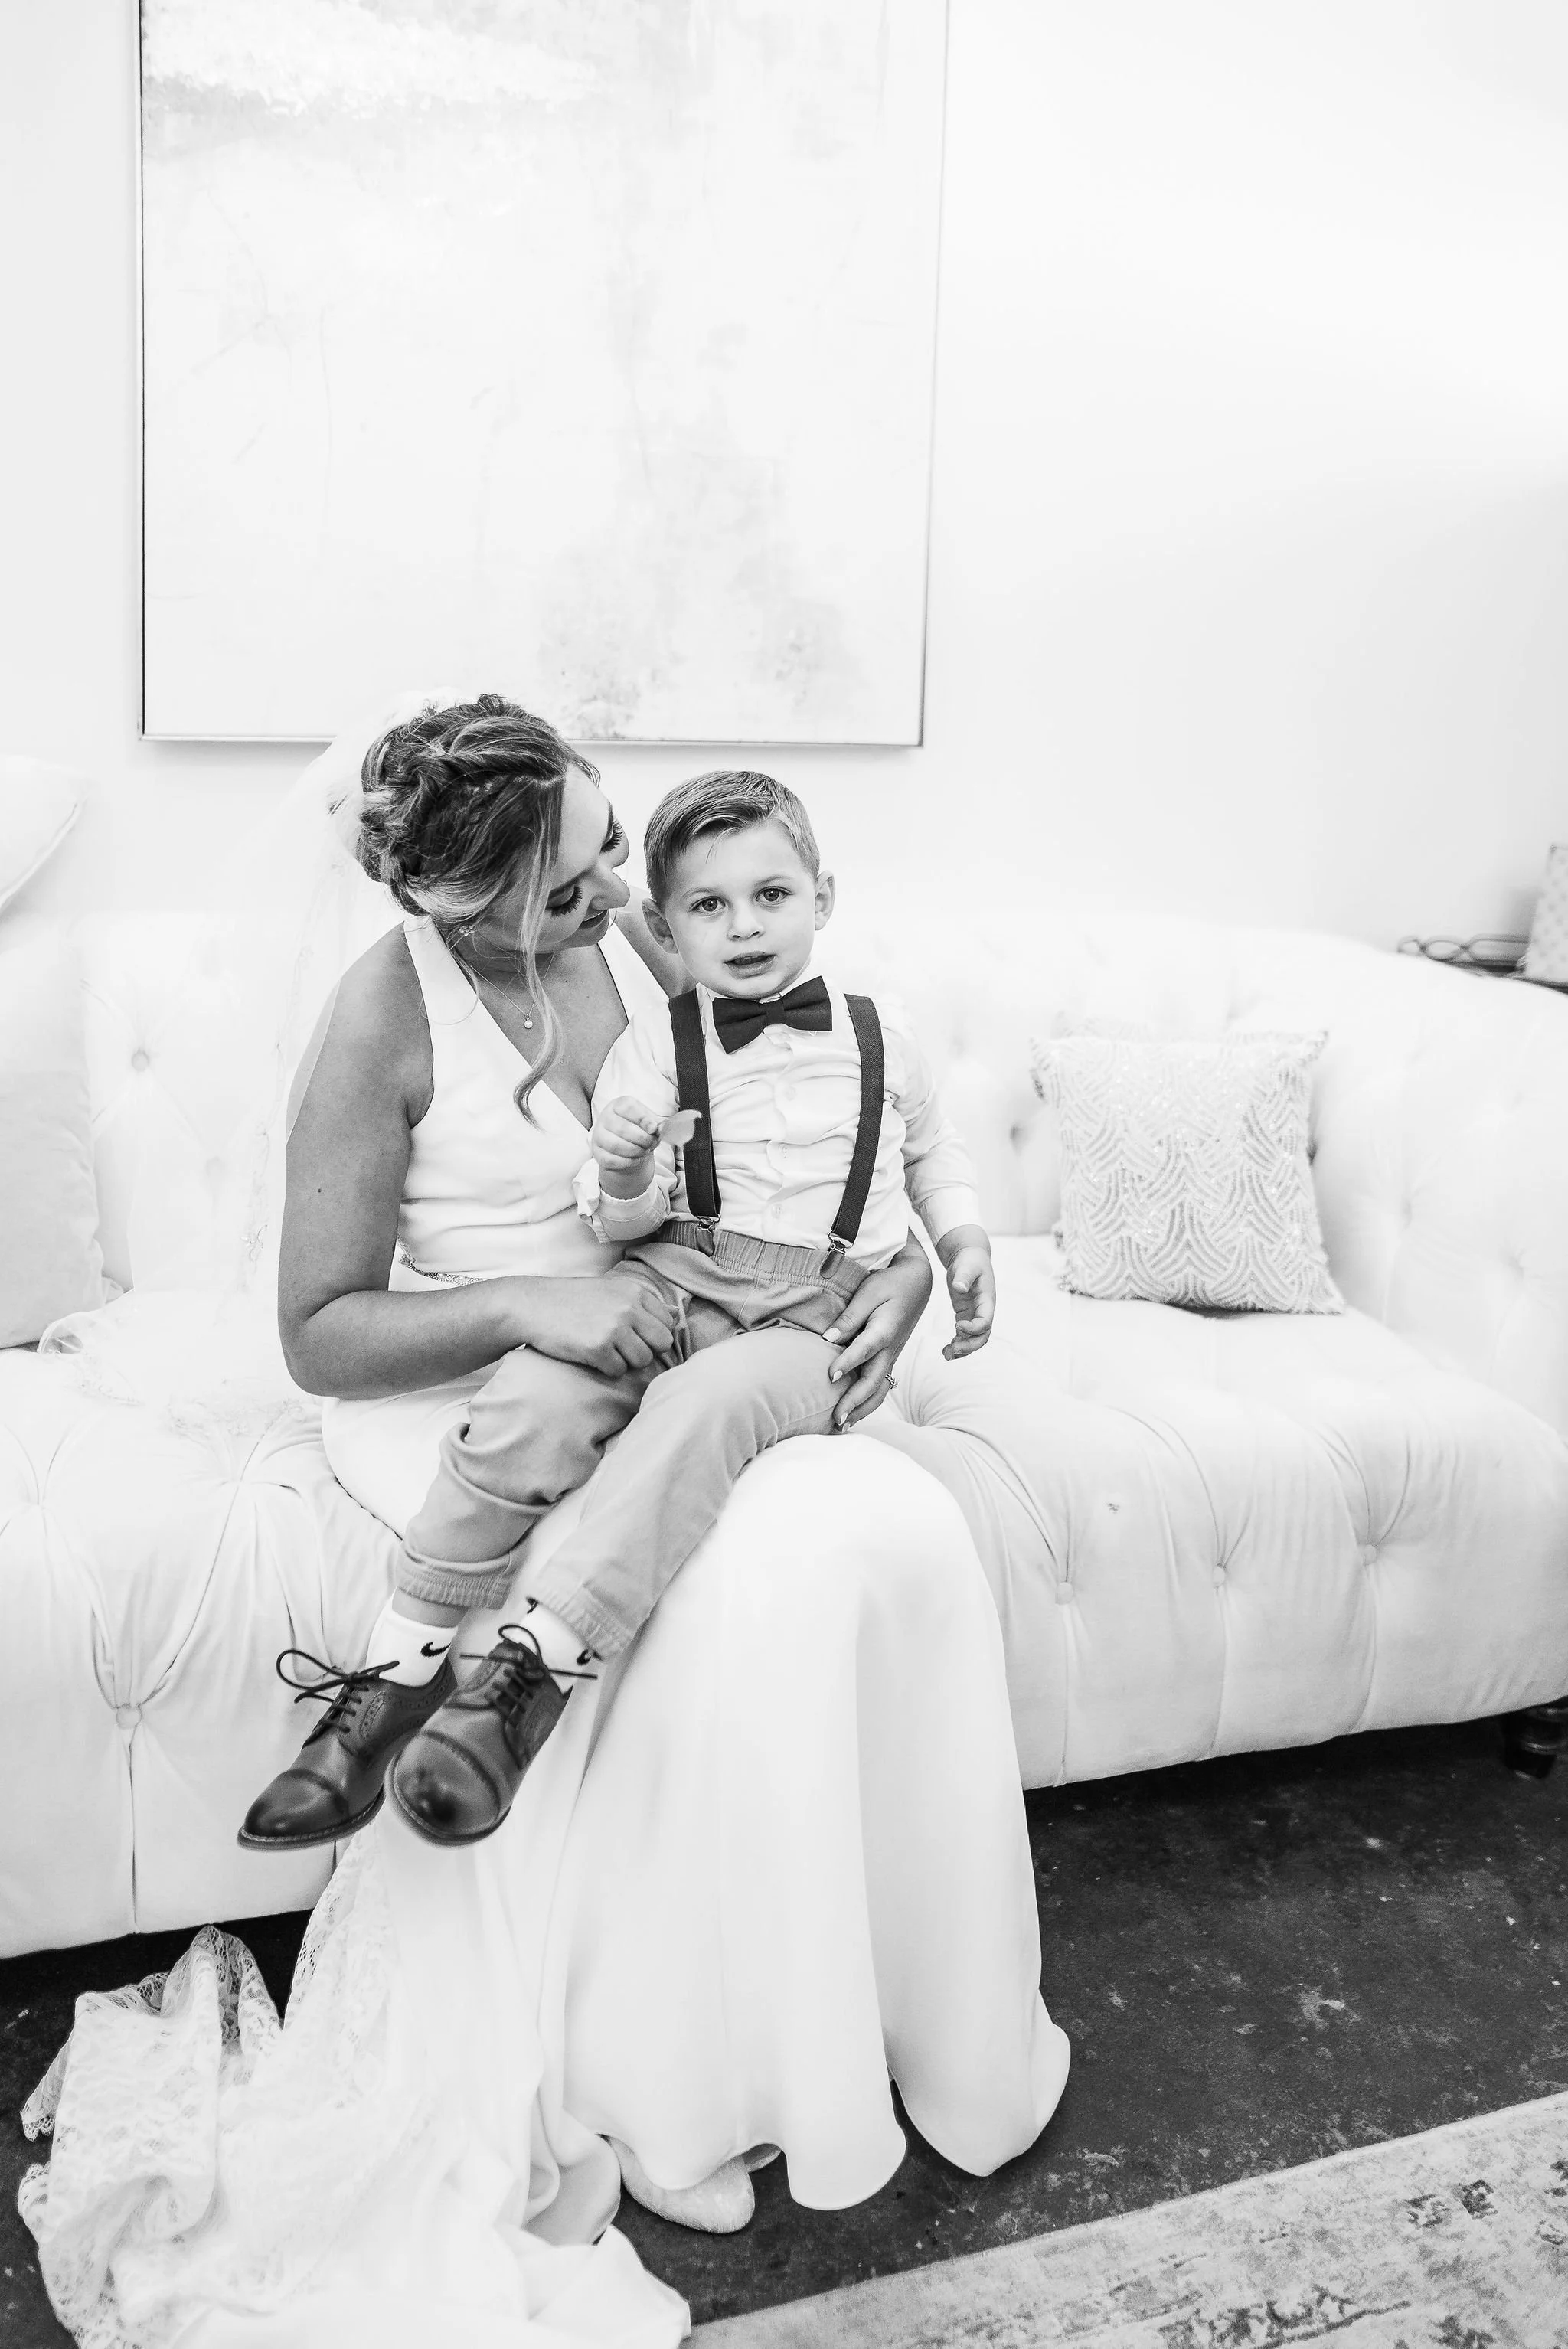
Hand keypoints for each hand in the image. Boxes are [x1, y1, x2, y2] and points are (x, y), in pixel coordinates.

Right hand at [511, 1273, 678, 1375]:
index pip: (667, 1324)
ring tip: (603, 1349)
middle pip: (661, 1344)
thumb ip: (643, 1303)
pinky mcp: (598, 1348)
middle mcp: (629, 1308)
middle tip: (621, 1347)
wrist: (531, 1305)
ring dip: (625, 1361)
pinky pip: (618, 1371)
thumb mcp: (611, 1290)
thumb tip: (677, 1315)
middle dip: (645, 1350)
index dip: (651, 1335)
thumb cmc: (572, 1300)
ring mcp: (615, 1328)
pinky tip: (589, 1355)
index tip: (632, 1336)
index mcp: (635, 1292)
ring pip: (642, 1360)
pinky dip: (605, 1369)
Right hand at [592, 1095, 661, 1198]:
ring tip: (645, 1151)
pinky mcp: (597, 1152)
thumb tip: (662, 1129)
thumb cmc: (638, 1129)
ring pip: (615, 1145)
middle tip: (653, 1144)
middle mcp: (605, 1118)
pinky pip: (611, 1159)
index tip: (653, 1128)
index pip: (627, 1107)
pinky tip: (636, 1159)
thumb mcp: (648, 1121)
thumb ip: (656, 1123)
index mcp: (618, 1105)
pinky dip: (627, 1162)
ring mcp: (598, 1135)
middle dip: (642, 1139)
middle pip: (622, 1128)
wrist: (626, 1146)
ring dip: (635, 1151)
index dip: (642, 1118)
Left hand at [822, 1238, 932, 1430]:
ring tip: (842, 1424)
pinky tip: (854, 1411)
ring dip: (862, 1409)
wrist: (917, 1282)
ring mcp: (892, 1356)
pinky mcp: (890, 1358)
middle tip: (835, 1418)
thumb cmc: (890, 1284)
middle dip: (854, 1402)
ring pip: (880, 1390)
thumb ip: (849, 1317)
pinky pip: (881, 1385)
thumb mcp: (869, 1292)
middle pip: (873, 1381)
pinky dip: (868, 1402)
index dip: (847, 1363)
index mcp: (884, 1330)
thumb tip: (827, 1338)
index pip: (864, 1350)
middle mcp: (890, 1349)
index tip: (830, 1376)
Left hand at [941, 1241, 995, 1358]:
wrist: (969, 1257)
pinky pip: (964, 1334)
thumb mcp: (967, 1265)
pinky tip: (945, 1350)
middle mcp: (984, 1311)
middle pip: (982, 1336)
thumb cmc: (970, 1261)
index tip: (957, 1325)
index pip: (985, 1322)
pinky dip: (957, 1343)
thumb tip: (958, 1288)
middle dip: (968, 1346)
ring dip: (962, 1350)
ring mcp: (975, 1314)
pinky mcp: (965, 1315)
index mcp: (987, 1301)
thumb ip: (964, 1276)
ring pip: (974, 1339)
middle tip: (952, 1350)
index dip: (973, 1328)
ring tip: (946, 1355)